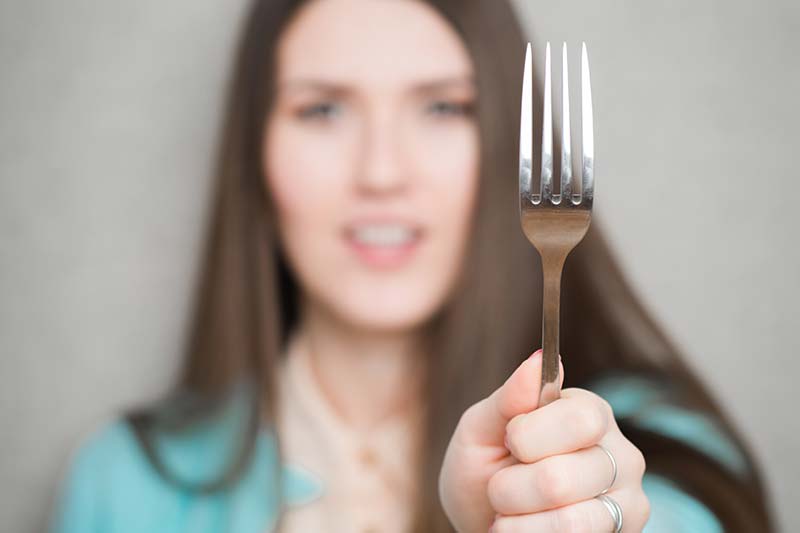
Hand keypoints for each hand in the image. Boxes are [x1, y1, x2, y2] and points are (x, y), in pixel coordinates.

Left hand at [439, 349, 649, 531]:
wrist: (484, 520)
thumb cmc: (482, 468)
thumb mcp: (480, 429)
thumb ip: (509, 398)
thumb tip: (541, 358)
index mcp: (588, 412)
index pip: (579, 420)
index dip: (528, 436)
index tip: (509, 441)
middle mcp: (620, 454)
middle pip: (561, 478)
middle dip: (510, 488)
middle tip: (500, 486)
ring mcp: (627, 502)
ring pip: (569, 520)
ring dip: (517, 521)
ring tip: (508, 513)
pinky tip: (523, 529)